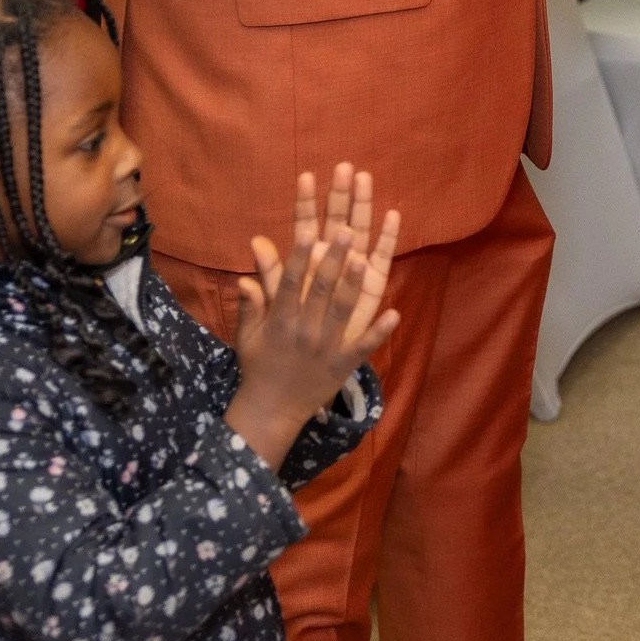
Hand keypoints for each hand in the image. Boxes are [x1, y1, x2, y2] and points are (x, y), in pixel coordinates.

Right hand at [225, 191, 399, 469]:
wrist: (271, 411)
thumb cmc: (259, 366)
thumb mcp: (248, 335)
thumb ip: (251, 304)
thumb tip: (244, 275)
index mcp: (280, 320)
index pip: (291, 283)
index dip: (300, 257)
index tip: (308, 231)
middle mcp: (304, 330)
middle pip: (320, 289)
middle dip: (333, 259)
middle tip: (346, 229)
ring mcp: (326, 348)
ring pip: (342, 311)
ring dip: (353, 285)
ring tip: (364, 260)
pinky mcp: (344, 365)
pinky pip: (364, 347)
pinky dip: (379, 332)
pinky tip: (395, 314)